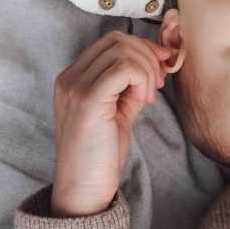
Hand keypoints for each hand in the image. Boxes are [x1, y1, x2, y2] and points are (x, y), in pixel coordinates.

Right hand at [49, 30, 172, 217]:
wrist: (84, 188)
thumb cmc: (101, 153)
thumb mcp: (119, 111)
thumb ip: (131, 86)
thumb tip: (157, 61)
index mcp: (73, 78)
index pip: (111, 41)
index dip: (141, 48)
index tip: (160, 68)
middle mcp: (69, 78)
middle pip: (118, 40)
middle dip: (148, 56)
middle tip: (158, 83)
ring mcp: (75, 87)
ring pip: (123, 51)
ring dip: (147, 69)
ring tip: (149, 95)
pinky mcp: (88, 100)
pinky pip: (124, 68)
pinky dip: (142, 78)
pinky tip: (144, 100)